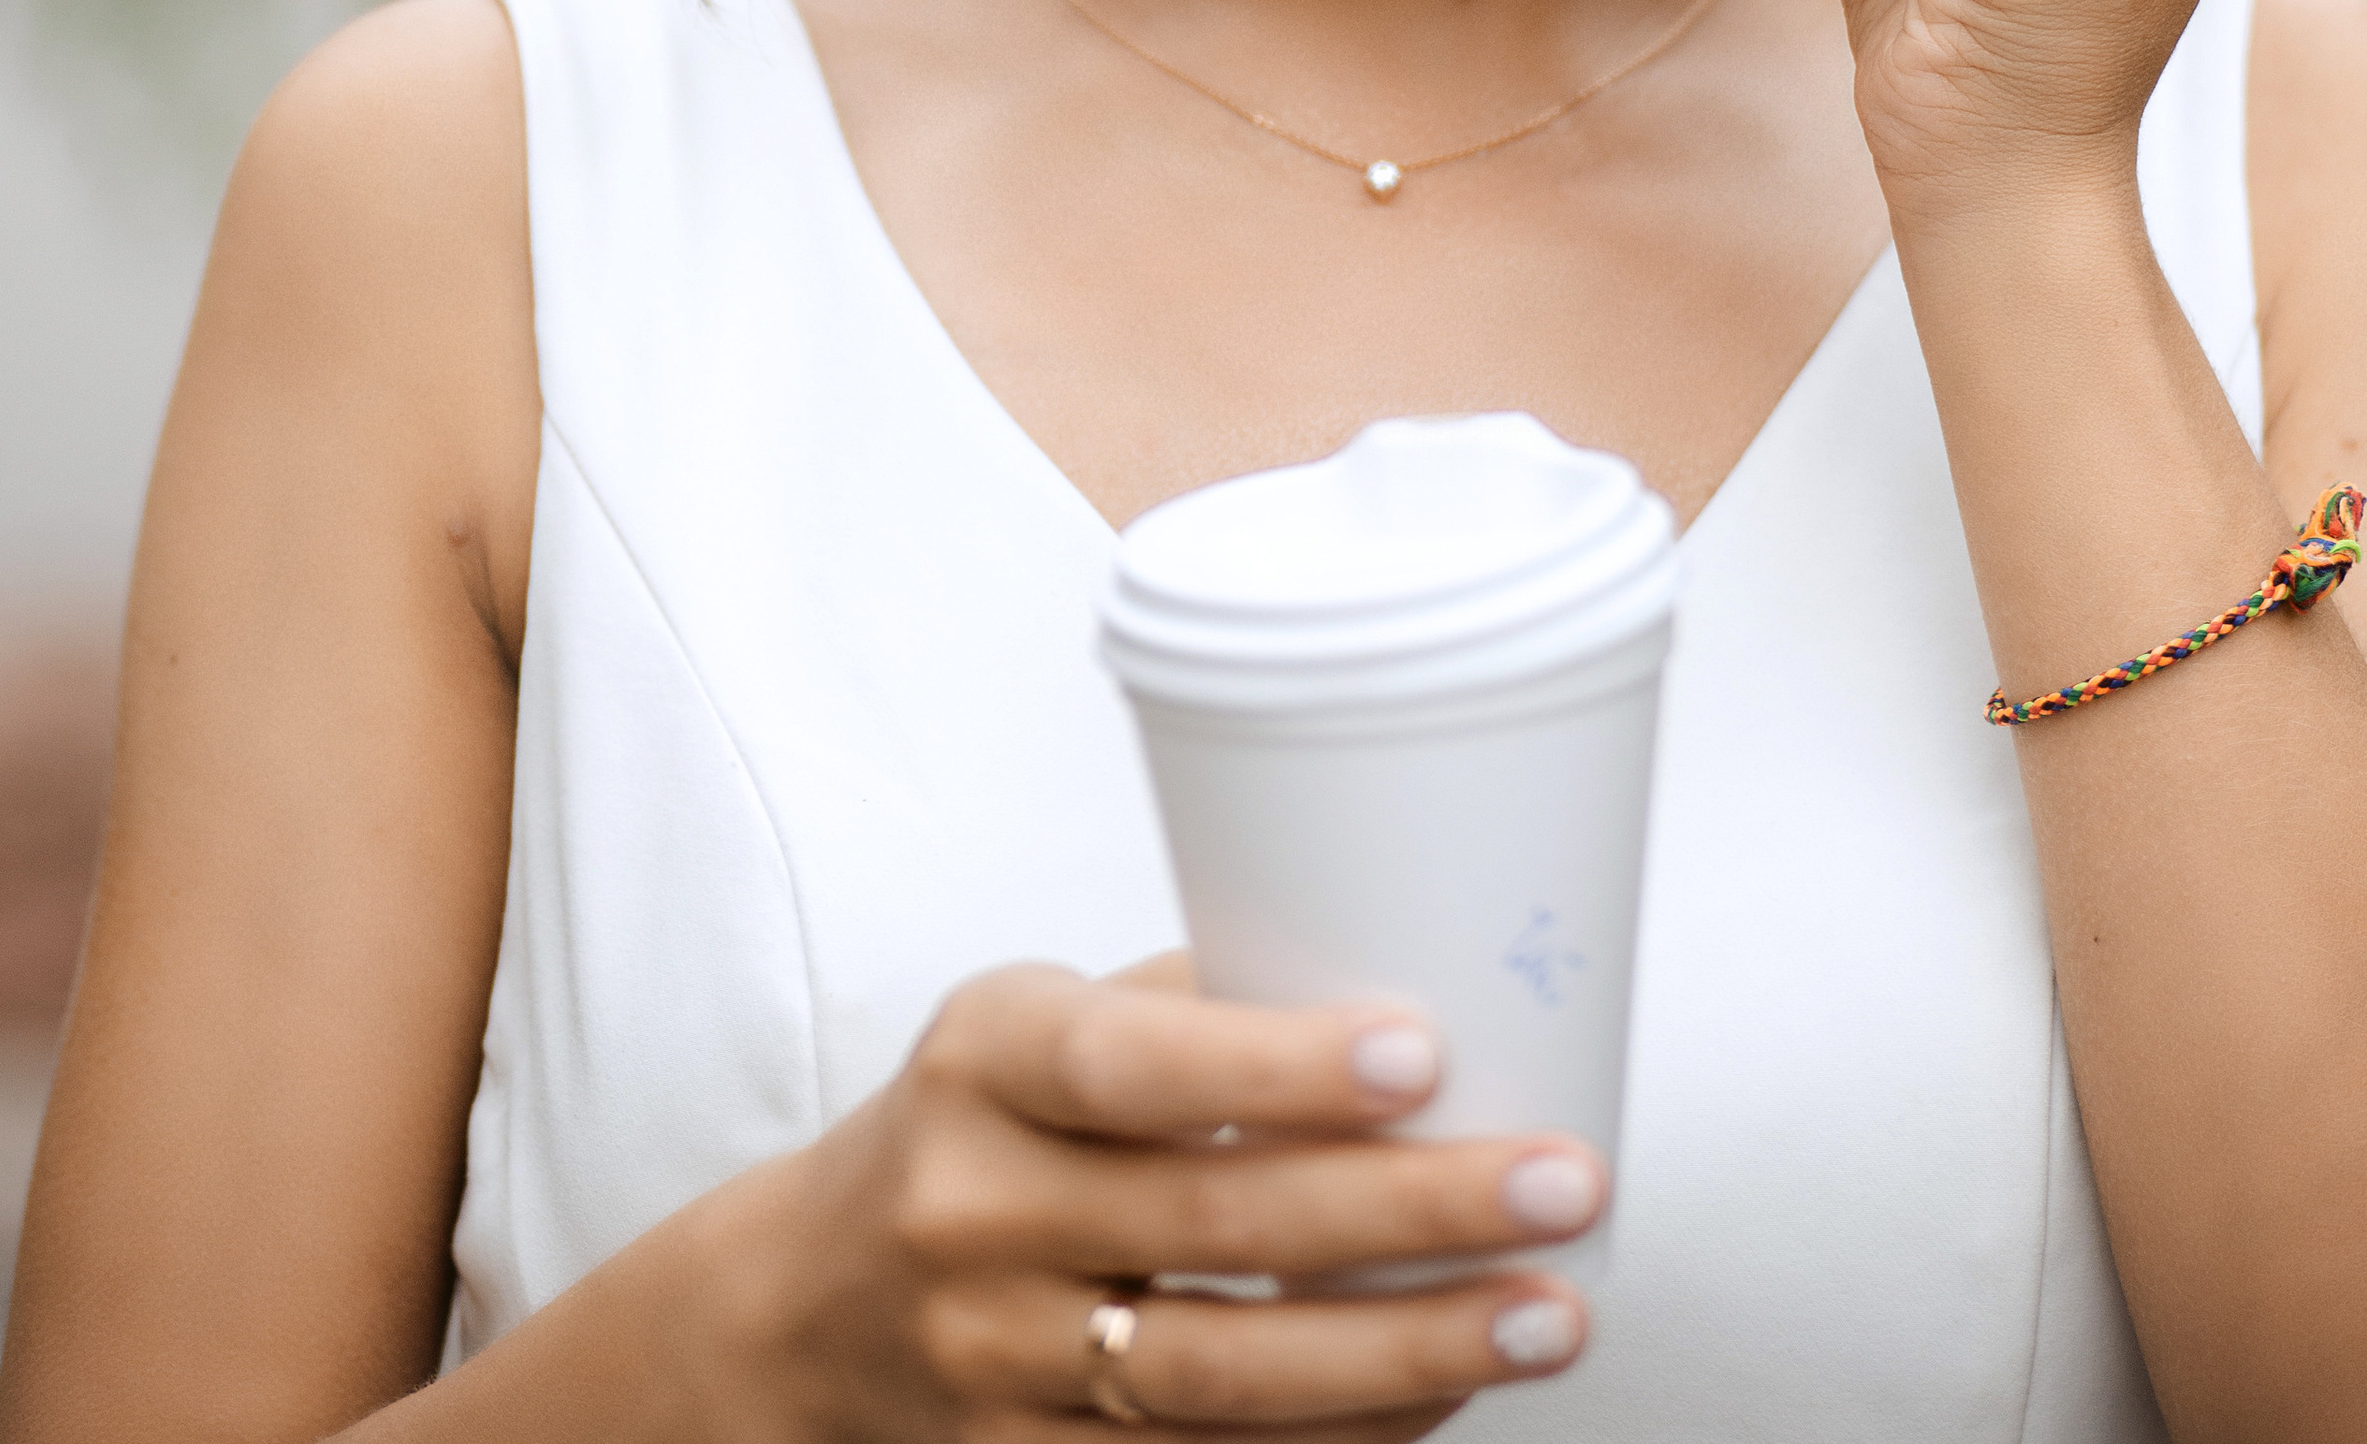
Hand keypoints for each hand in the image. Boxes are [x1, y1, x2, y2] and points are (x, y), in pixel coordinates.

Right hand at [726, 957, 1600, 1442]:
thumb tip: (1401, 970)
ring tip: (1547, 1313)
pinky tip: (1451, 1398)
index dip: (1273, 1064)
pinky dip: (1346, 1443)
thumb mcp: (1034, 1027)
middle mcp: (975, 1216)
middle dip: (1411, 1212)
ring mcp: (996, 1366)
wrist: (806, 1310)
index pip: (1132, 1064)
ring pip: (1224, 1383)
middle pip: (1212, 1231)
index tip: (1421, 1051)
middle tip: (1561, 1180)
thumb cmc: (975, 1127)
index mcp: (984, 1065)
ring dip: (1409, 1352)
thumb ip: (1190, 1008)